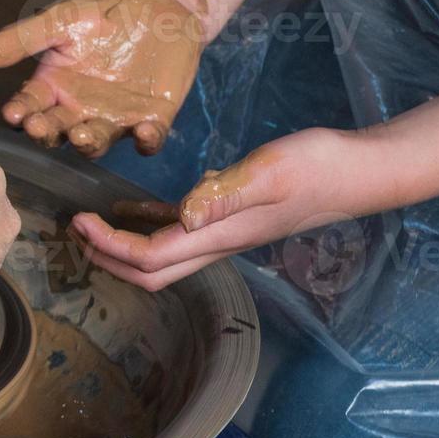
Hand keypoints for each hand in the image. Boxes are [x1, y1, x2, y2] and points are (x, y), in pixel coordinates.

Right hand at [0, 0, 208, 156]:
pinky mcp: (151, 122)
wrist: (161, 7)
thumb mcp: (62, 19)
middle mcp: (79, 110)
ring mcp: (113, 120)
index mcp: (54, 87)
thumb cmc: (105, 13)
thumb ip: (23, 38)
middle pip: (56, 131)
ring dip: (86, 143)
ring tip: (81, 135)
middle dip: (46, 132)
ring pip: (94, 143)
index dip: (20, 111)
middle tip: (39, 126)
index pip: (30, 105)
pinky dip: (146, 142)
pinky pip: (147, 141)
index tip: (12, 113)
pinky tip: (143, 132)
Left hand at [70, 127, 366, 290]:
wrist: (363, 170)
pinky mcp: (236, 217)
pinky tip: (138, 207)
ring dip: (124, 245)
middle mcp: (219, 242)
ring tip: (93, 224)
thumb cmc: (320, 166)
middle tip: (75, 232)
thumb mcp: (270, 171)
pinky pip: (184, 231)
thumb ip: (224, 193)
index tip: (80, 222)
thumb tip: (182, 215)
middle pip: (150, 271)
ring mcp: (227, 233)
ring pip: (165, 255)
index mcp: (219, 235)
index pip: (149, 256)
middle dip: (107, 257)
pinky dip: (152, 224)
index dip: (108, 245)